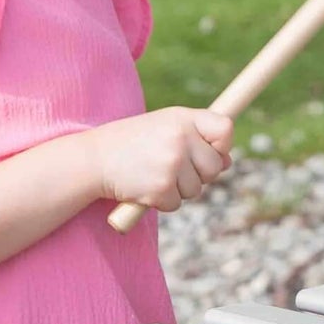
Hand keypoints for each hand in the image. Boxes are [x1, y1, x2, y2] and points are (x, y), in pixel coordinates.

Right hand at [88, 108, 233, 211]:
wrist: (95, 159)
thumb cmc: (133, 142)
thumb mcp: (165, 128)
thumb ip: (198, 139)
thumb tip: (227, 162)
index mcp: (183, 118)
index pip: (225, 129)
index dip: (221, 146)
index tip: (210, 151)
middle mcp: (181, 138)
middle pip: (214, 168)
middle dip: (198, 174)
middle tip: (170, 166)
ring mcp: (172, 164)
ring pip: (196, 190)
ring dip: (178, 189)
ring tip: (153, 173)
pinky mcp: (161, 188)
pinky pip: (176, 204)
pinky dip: (162, 201)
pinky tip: (144, 186)